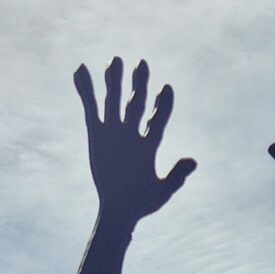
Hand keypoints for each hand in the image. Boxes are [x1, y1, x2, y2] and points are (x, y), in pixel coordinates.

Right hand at [75, 57, 195, 227]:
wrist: (119, 212)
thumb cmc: (143, 204)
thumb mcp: (163, 191)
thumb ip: (177, 176)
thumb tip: (193, 161)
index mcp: (149, 145)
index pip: (158, 118)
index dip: (163, 104)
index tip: (166, 89)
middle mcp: (132, 134)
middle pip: (137, 104)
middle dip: (139, 84)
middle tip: (142, 63)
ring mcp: (113, 133)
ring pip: (114, 101)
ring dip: (114, 82)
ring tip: (116, 61)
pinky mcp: (96, 135)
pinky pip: (90, 108)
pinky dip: (86, 90)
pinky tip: (81, 70)